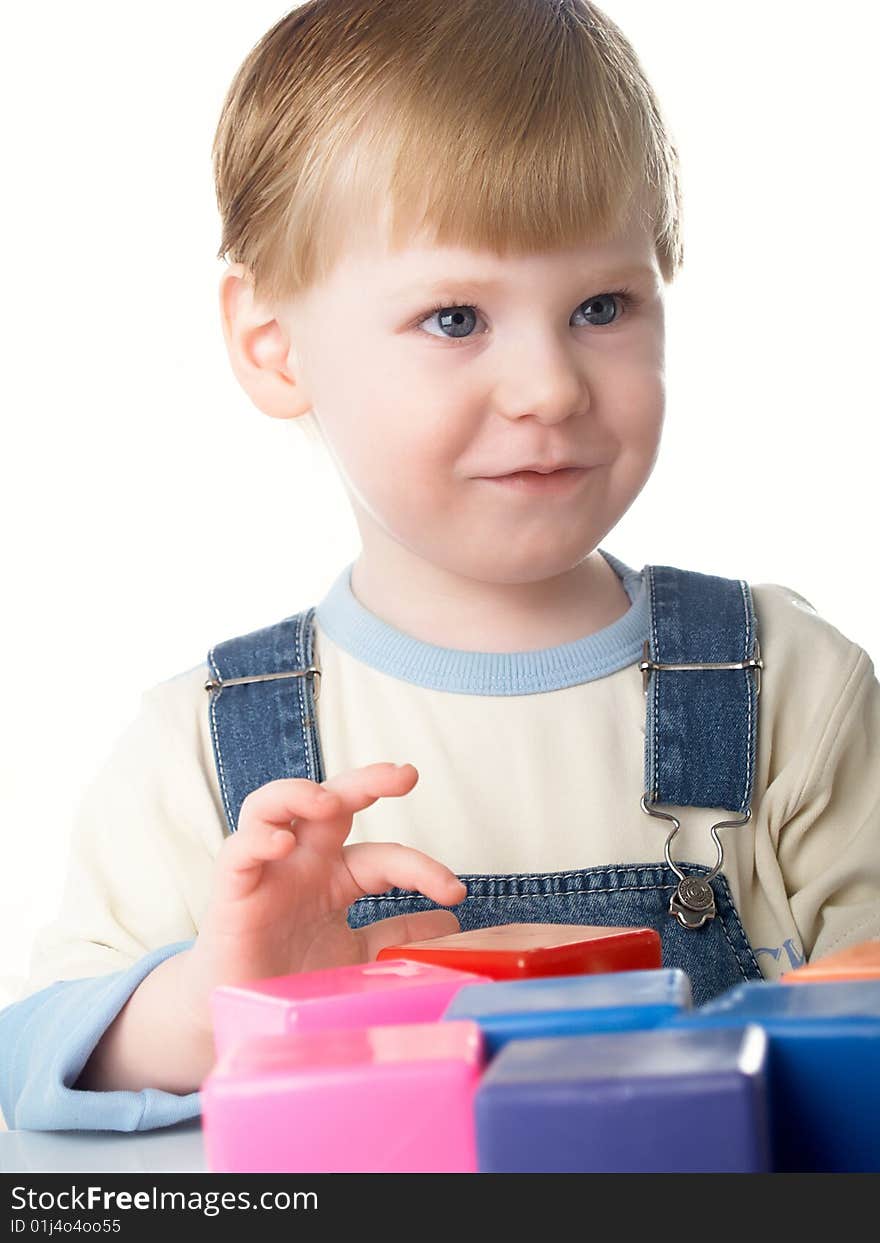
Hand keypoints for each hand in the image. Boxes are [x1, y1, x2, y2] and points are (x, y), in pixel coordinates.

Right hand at [179, 762, 466, 1033]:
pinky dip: (258, 838)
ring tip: (330, 802)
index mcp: (337, 876)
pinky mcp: (232, 892)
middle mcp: (304, 863)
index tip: (454, 894)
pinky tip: (281, 843)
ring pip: (273, 805)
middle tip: (405, 775)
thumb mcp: (358, 956)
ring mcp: (266, 871)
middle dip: (368, 781)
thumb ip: (398, 936)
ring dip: (301, 793)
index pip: (385, 857)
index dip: (422, 869)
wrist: (244, 1019)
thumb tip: (452, 923)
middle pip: (332, 802)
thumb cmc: (295, 976)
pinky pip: (238, 850)